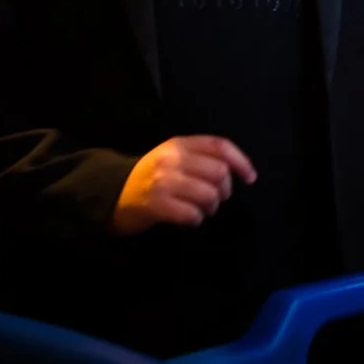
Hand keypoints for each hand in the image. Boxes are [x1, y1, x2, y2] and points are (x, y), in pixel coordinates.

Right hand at [112, 136, 256, 235]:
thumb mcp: (174, 158)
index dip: (241, 162)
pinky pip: (192, 214)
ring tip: (200, 210)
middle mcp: (172, 158)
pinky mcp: (156, 204)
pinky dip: (196, 220)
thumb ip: (201, 158)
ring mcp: (163, 181)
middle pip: (219, 173)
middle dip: (224, 191)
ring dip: (210, 208)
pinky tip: (188, 218)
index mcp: (180, 144)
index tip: (250, 178)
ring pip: (209, 195)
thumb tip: (237, 171)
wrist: (112, 193)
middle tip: (215, 198)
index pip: (220, 146)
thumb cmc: (152, 177)